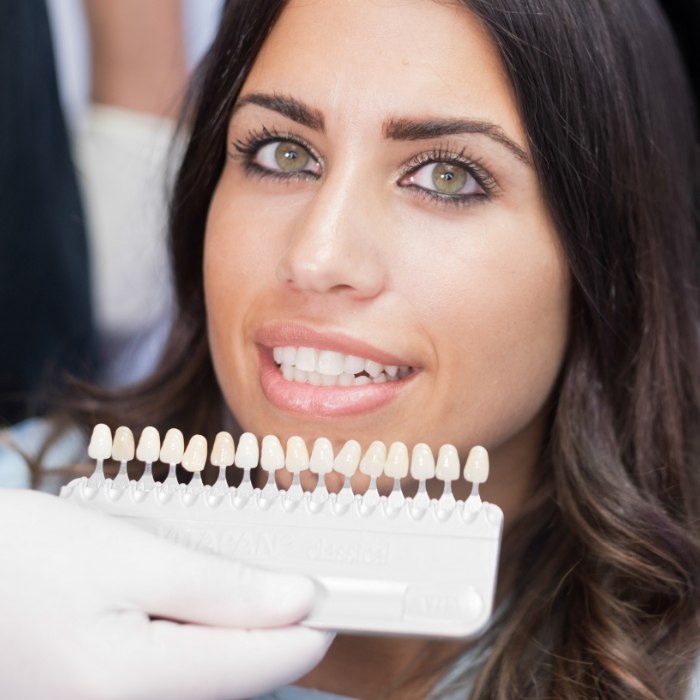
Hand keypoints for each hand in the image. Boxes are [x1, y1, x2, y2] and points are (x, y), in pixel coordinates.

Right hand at [0, 489, 330, 699]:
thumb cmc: (25, 557)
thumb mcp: (131, 557)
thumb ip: (221, 588)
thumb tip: (299, 601)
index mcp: (134, 685)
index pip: (262, 665)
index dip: (310, 624)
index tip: (342, 590)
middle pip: (237, 676)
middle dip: (269, 623)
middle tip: (286, 566)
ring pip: (207, 677)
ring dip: (231, 629)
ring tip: (229, 575)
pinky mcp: (104, 697)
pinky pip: (173, 675)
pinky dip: (195, 636)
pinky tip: (185, 598)